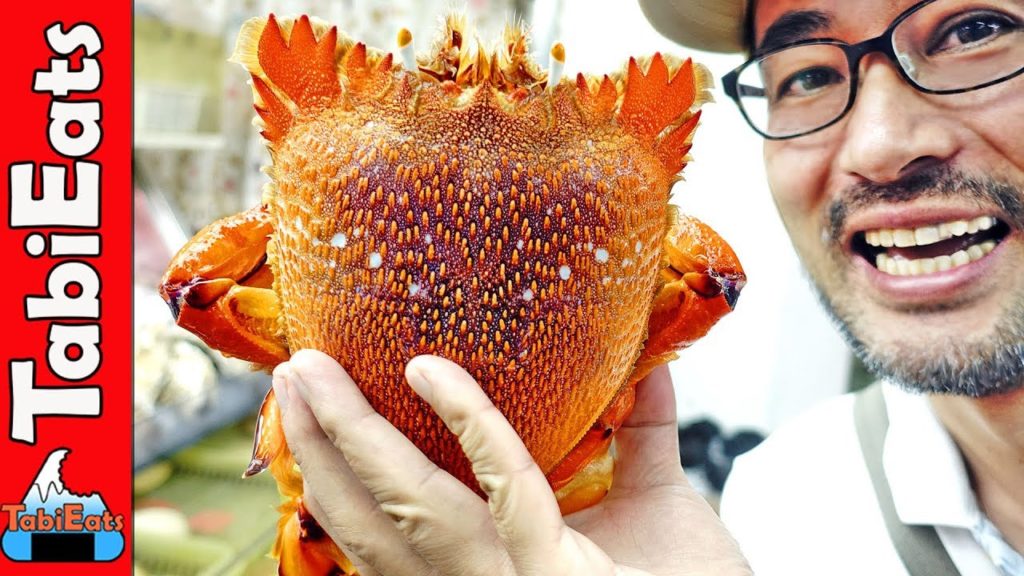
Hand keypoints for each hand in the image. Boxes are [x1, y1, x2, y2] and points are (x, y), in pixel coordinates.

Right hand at [274, 349, 750, 575]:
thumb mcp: (655, 503)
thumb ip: (641, 432)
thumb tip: (647, 360)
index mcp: (492, 567)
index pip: (385, 534)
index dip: (332, 481)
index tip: (302, 415)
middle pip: (368, 525)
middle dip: (318, 449)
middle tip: (288, 375)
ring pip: (410, 511)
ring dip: (353, 437)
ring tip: (318, 372)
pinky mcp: (556, 574)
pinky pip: (502, 489)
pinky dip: (468, 424)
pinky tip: (430, 371)